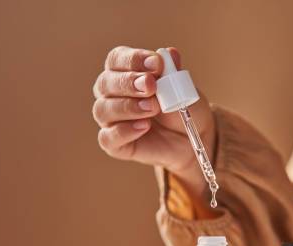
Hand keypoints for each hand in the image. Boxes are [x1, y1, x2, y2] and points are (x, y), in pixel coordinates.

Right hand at [92, 46, 215, 194]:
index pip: (117, 59)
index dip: (134, 59)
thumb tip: (170, 54)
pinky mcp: (113, 143)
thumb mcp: (182, 88)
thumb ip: (172, 72)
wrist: (189, 137)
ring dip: (129, 107)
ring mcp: (110, 119)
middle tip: (151, 85)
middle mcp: (110, 93)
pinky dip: (124, 131)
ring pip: (103, 110)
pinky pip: (108, 138)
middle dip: (129, 82)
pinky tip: (144, 127)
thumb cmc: (181, 107)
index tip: (156, 63)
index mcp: (123, 71)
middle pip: (106, 83)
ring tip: (153, 108)